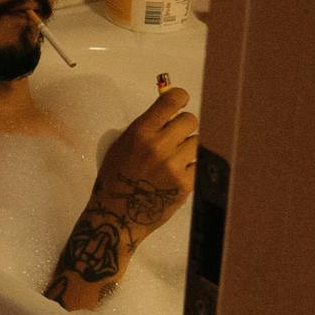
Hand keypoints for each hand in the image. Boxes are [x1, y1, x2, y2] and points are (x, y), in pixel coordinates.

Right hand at [46, 78, 193, 310]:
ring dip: (188, 148)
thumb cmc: (114, 178)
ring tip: (174, 160)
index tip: (181, 102)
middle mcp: (159, 145)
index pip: (171, 101)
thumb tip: (168, 114)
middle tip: (176, 138)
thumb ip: (144, 129)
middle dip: (184, 127)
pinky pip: (199, 164)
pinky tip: (177, 174)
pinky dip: (190, 168)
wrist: (118, 215)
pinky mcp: (185, 184)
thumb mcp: (121, 145)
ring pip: (197, 142)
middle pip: (190, 120)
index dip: (180, 98)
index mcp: (140, 132)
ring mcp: (174, 166)